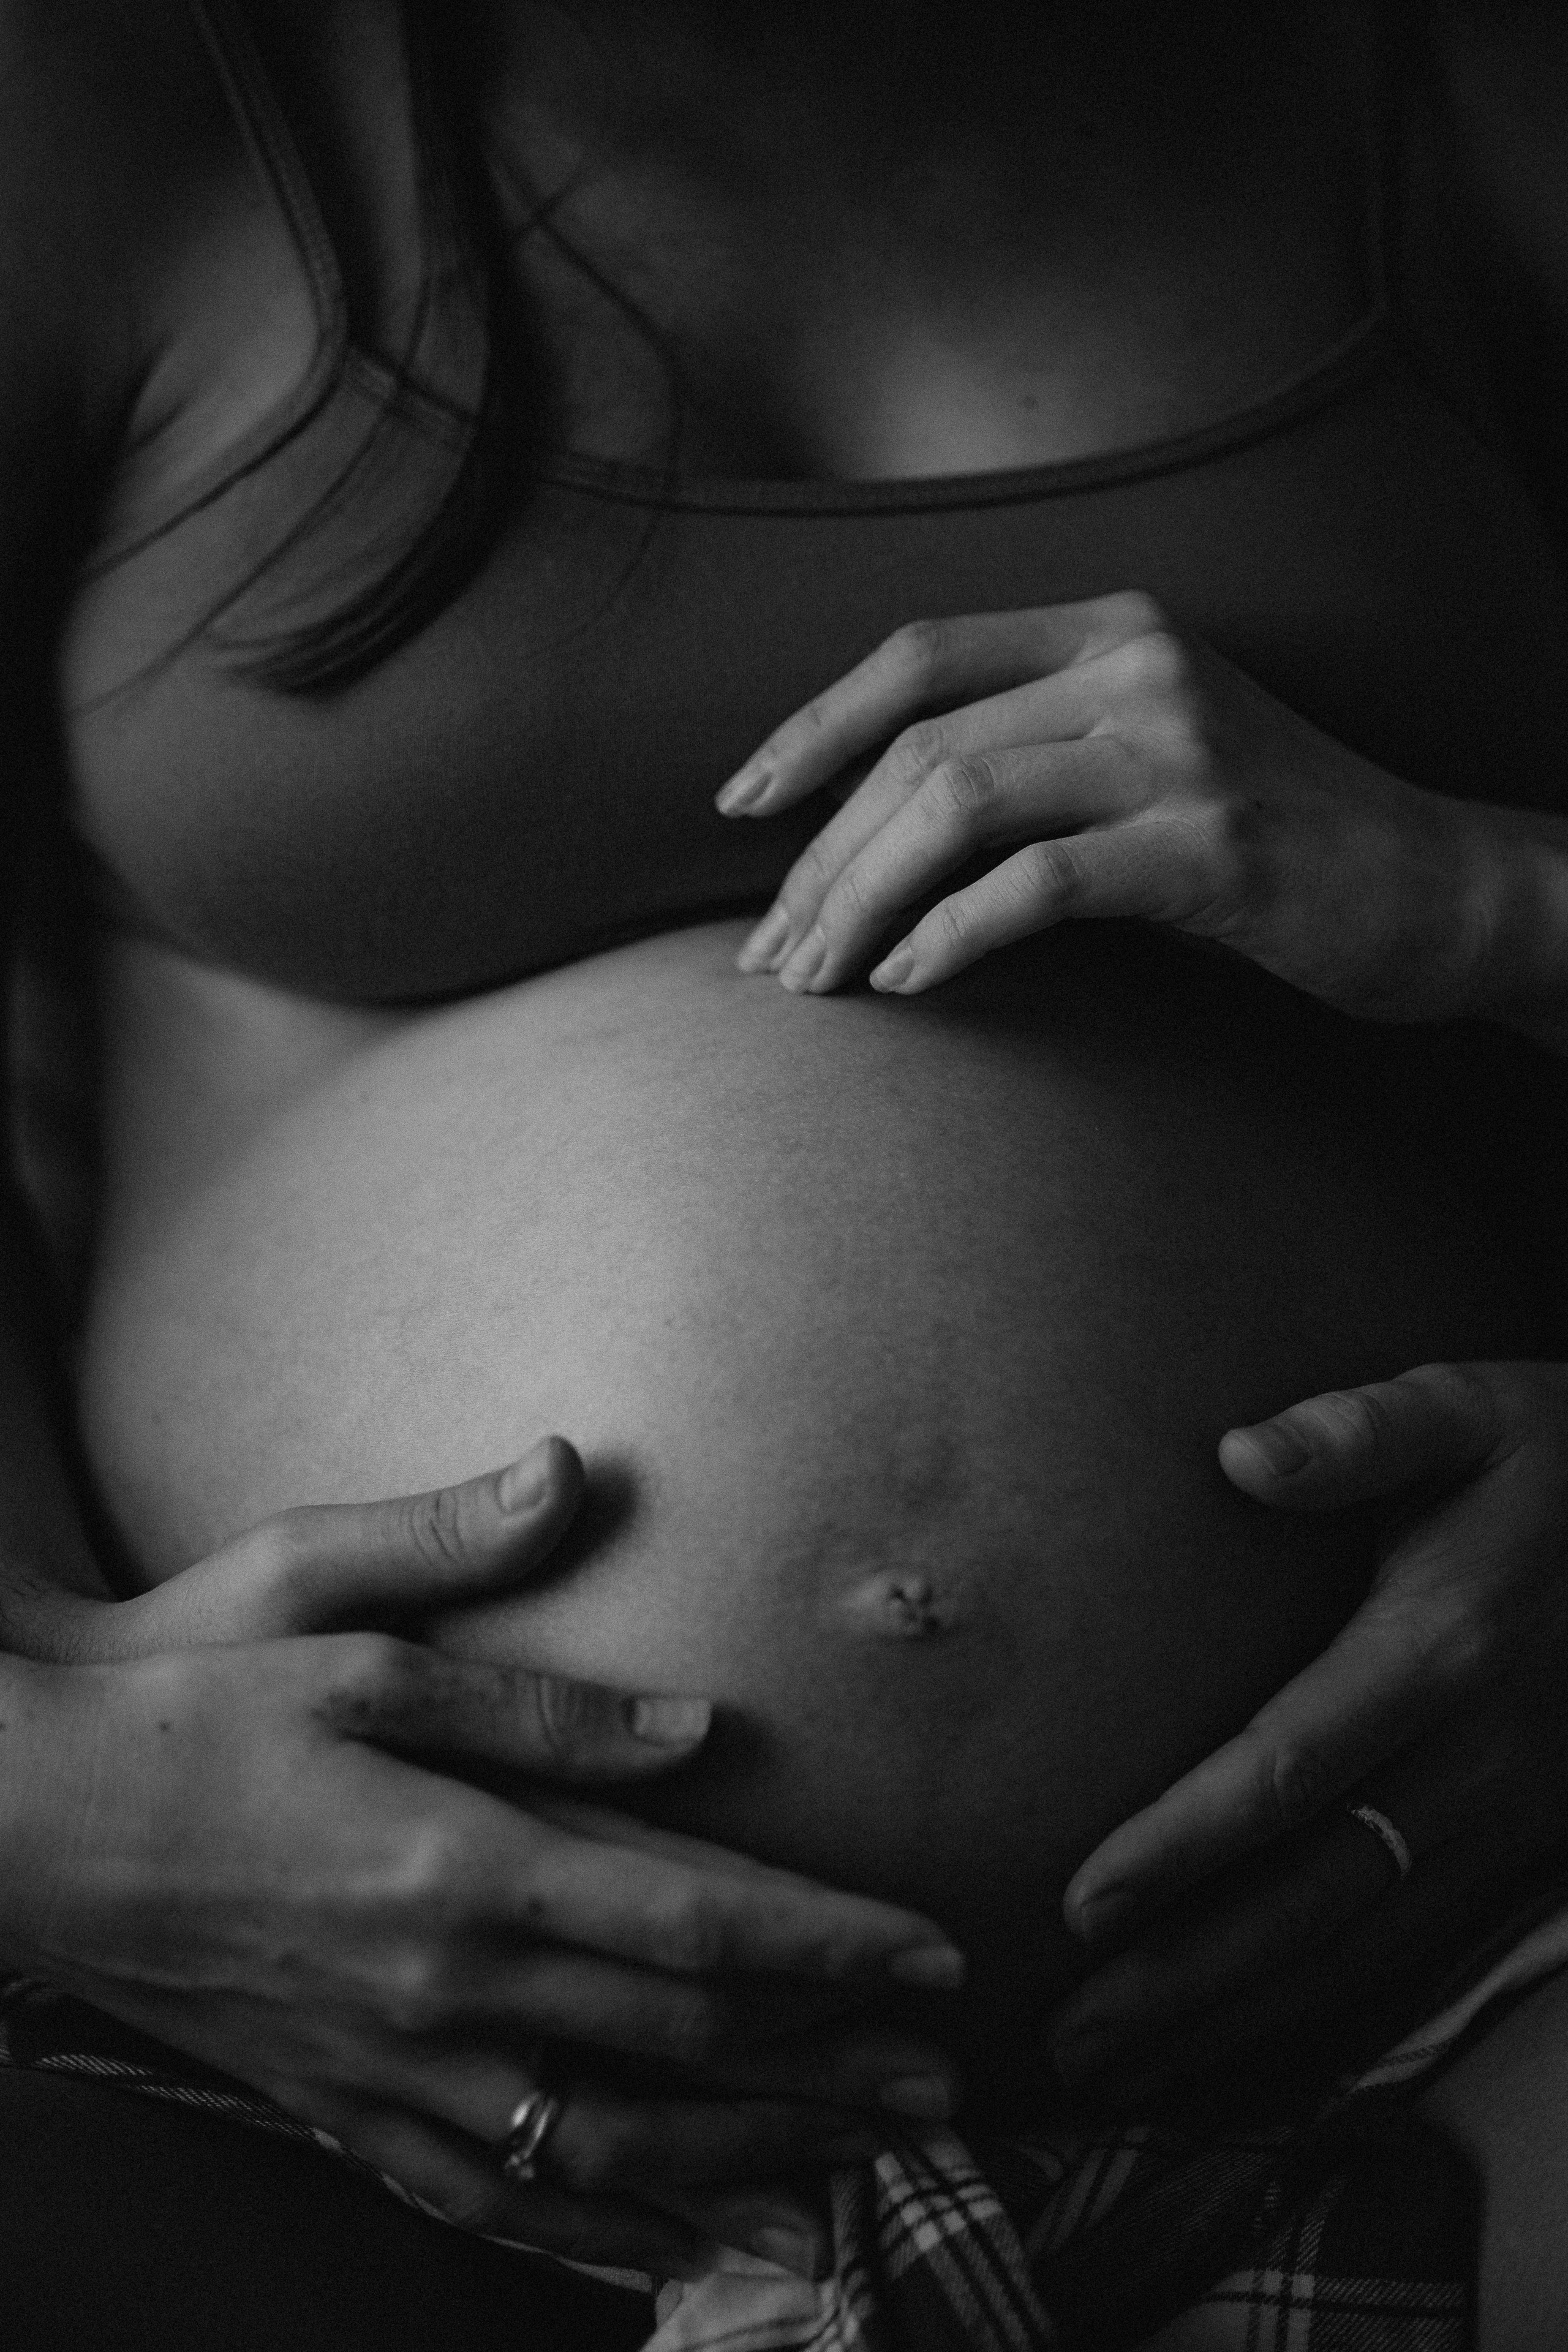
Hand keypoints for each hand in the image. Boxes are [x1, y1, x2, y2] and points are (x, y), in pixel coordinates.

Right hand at [4, 1444, 961, 2272]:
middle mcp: (444, 1986)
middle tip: (945, 2080)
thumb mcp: (342, 1632)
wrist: (31, 1821)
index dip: (832, 1945)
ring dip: (751, 2162)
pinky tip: (678, 2247)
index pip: (698, 1916)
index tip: (933, 1958)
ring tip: (863, 2177)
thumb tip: (692, 1718)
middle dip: (830, 2062)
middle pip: (683, 2041)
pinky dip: (604, 2233)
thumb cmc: (193, 1705)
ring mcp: (393, 2066)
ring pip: (612, 2146)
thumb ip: (529, 1684)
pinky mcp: (344, 2105)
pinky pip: (496, 2198)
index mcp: (463, 1860)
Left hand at [717, 594, 1523, 1019]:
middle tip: (768, 952)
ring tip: (818, 981)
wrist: (1436, 888)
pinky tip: (906, 983)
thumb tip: (870, 824)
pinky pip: (1035, 883)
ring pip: (956, 806)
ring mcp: (1178, 748)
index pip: (919, 655)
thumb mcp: (1149, 752)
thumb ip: (1034, 749)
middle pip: (918, 745)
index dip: (812, 728)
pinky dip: (950, 936)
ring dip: (860, 903)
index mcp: (1112, 628)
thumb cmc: (1272, 837)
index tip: (738, 805)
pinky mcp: (1211, 846)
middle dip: (818, 857)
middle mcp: (1139, 663)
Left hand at [1043, 1361, 1567, 2105]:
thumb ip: (1359, 1430)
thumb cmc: (1559, 1455)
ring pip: (1366, 1951)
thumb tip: (1241, 1454)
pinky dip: (1332, 2020)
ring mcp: (1521, 1823)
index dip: (1182, 1844)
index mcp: (1443, 1647)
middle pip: (1315, 1896)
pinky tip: (1244, 2055)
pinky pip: (1426, 1960)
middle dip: (1186, 1979)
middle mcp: (1483, 1758)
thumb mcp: (1470, 1407)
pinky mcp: (1541, 1856)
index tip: (1078, 1903)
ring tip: (1117, 2072)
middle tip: (1066, 2039)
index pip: (1290, 1769)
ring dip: (1241, 2022)